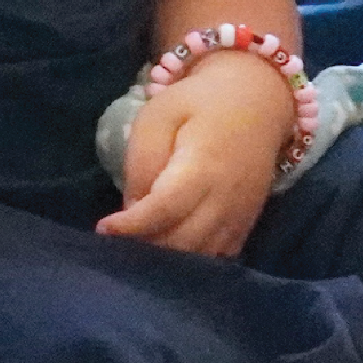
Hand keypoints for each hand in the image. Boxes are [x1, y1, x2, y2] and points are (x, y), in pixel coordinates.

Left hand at [98, 49, 293, 258]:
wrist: (259, 101)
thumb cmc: (201, 102)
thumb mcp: (161, 113)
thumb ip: (143, 159)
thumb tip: (131, 207)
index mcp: (202, 167)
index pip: (163, 210)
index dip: (131, 226)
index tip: (104, 229)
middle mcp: (224, 199)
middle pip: (180, 243)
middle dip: (144, 248)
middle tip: (117, 242)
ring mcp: (239, 217)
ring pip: (197, 257)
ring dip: (165, 259)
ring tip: (139, 247)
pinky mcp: (245, 226)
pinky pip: (216, 259)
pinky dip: (191, 261)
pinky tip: (169, 250)